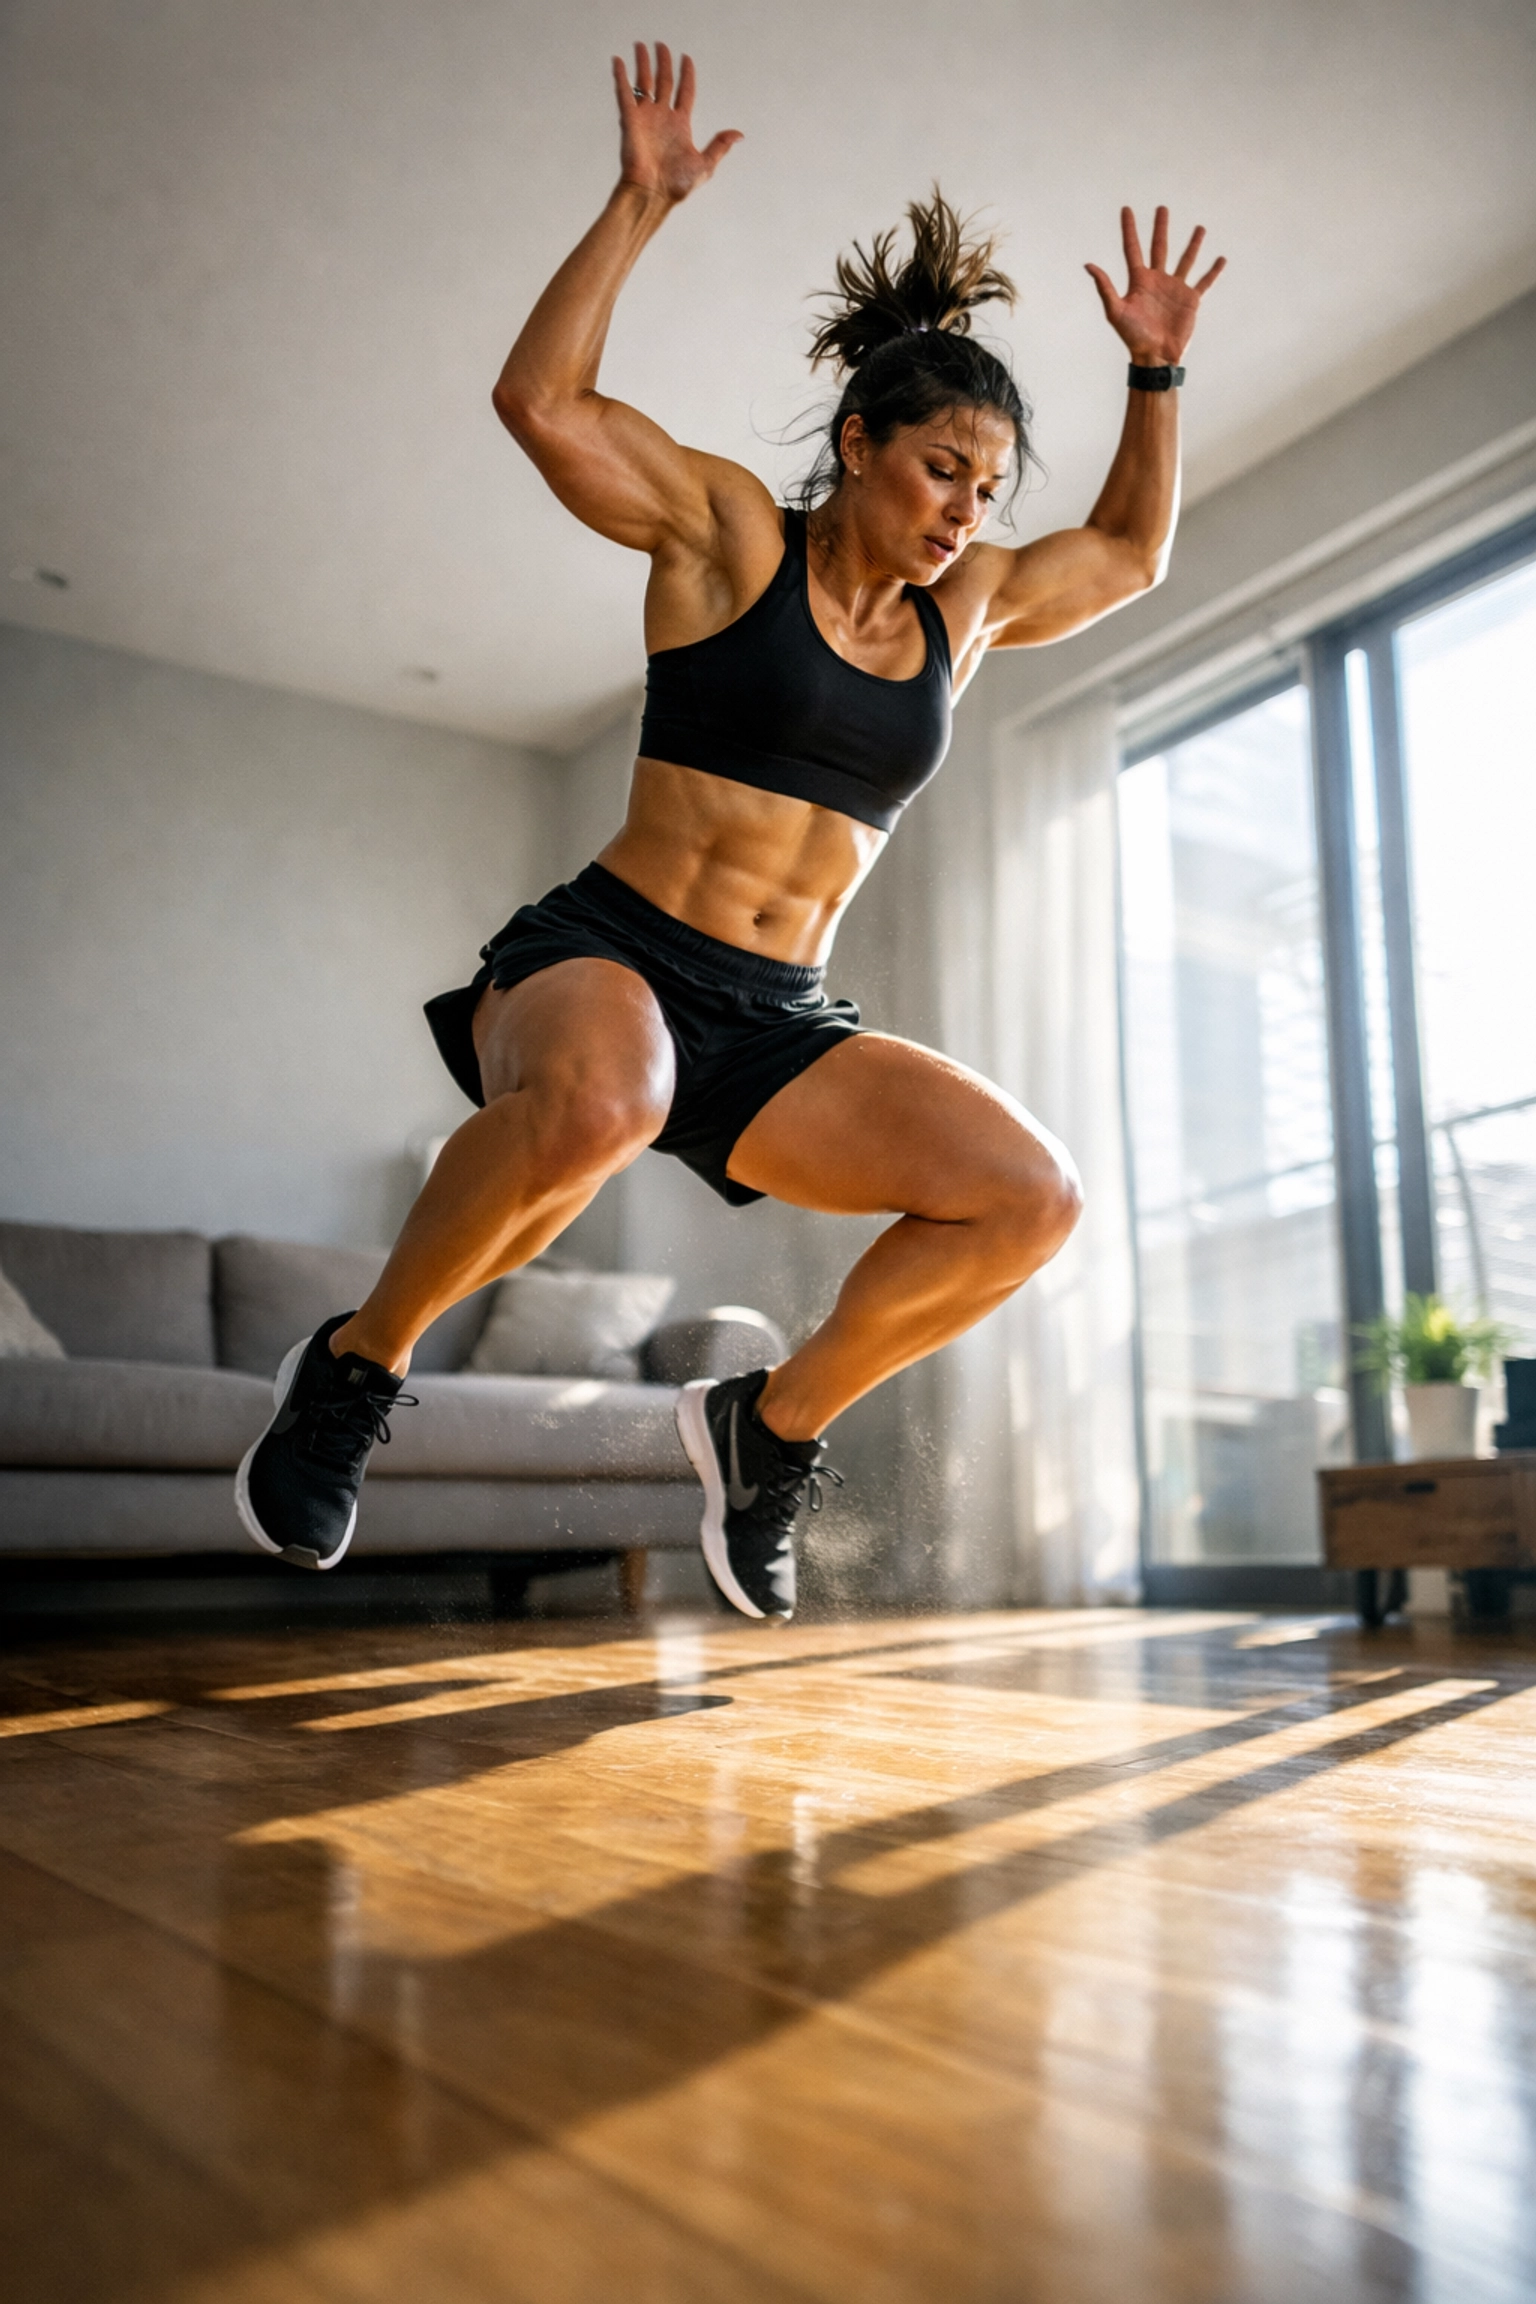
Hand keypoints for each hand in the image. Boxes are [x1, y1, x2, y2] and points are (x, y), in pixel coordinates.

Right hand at [612, 43, 741, 203]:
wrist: (652, 194)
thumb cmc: (677, 185)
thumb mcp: (705, 164)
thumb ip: (720, 146)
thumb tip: (739, 134)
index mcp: (680, 125)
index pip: (685, 92)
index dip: (686, 75)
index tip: (686, 58)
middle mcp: (662, 118)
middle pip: (663, 82)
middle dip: (663, 63)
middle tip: (661, 45)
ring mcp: (645, 118)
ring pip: (644, 83)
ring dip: (642, 64)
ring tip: (641, 46)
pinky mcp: (630, 120)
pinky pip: (624, 93)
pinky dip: (620, 76)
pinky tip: (618, 61)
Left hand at [1085, 207, 1224, 366]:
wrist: (1155, 356)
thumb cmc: (1133, 336)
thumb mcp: (1116, 310)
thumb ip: (1105, 287)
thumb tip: (1088, 265)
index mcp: (1139, 281)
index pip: (1132, 249)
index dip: (1129, 229)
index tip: (1126, 209)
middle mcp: (1157, 281)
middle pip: (1159, 247)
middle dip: (1160, 228)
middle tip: (1162, 209)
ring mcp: (1175, 289)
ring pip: (1185, 260)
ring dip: (1192, 244)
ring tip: (1200, 228)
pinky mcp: (1190, 300)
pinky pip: (1204, 282)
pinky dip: (1213, 271)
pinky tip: (1220, 259)